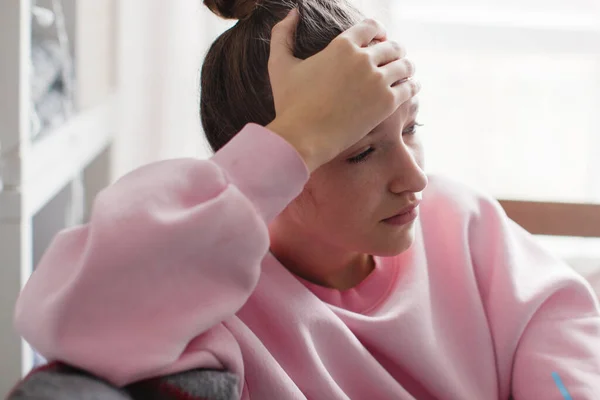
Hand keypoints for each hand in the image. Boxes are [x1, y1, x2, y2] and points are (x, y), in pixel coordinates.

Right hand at [267, 9, 419, 171]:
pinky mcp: (387, 103)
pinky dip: (412, 86)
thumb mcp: (279, 64)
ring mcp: (377, 80)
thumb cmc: (289, 104)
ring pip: (404, 65)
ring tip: (406, 73)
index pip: (371, 27)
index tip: (380, 39)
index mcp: (341, 45)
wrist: (303, 137)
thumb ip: (282, 34)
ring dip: (407, 67)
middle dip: (395, 51)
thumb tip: (292, 13)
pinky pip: (409, 87)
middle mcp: (363, 58)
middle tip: (396, 60)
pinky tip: (411, 88)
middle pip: (392, 46)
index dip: (379, 32)